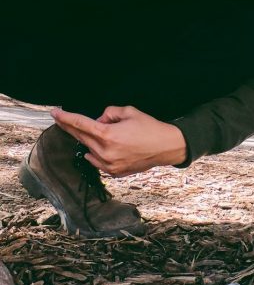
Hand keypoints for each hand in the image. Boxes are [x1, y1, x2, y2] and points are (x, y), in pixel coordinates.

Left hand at [51, 105, 187, 176]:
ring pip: (88, 150)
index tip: (54, 113)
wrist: (166, 146)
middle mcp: (105, 152)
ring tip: (103, 134)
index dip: (65, 117)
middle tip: (60, 119)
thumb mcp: (129, 112)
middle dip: (70, 127)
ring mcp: (109, 164)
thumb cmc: (150, 128)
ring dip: (89, 141)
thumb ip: (109, 113)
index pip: (80, 124)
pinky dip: (95, 154)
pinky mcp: (114, 172)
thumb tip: (99, 120)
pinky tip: (102, 148)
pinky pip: (96, 162)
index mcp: (108, 135)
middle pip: (80, 137)